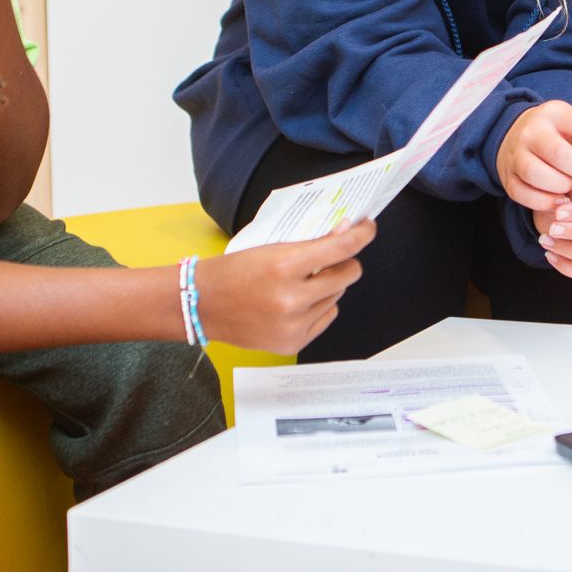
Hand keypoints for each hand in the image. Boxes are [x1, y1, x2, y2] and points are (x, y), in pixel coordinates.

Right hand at [191, 220, 373, 353]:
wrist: (203, 304)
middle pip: (347, 275)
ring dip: (329, 286)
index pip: (340, 248)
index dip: (361, 235)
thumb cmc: (234, 271)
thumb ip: (309, 244)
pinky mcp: (292, 342)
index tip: (368, 228)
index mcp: (284, 266)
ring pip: (337, 296)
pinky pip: (327, 317)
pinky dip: (320, 306)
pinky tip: (300, 301)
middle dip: (346, 262)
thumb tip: (345, 233)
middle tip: (334, 257)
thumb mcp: (271, 248)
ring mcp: (293, 324)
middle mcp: (291, 299)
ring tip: (304, 282)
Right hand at [496, 100, 571, 214]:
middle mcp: (532, 131)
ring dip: (563, 187)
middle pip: (562, 155)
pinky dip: (545, 202)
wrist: (511, 135)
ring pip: (540, 176)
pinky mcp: (507, 177)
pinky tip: (559, 201)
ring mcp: (516, 154)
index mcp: (555, 113)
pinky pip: (525, 195)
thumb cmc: (556, 135)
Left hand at [534, 178, 571, 280]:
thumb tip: (561, 199)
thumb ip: (565, 178)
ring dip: (571, 251)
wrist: (556, 197)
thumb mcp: (563, 173)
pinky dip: (571, 268)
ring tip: (545, 241)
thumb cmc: (562, 182)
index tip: (557, 212)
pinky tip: (551, 256)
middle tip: (551, 229)